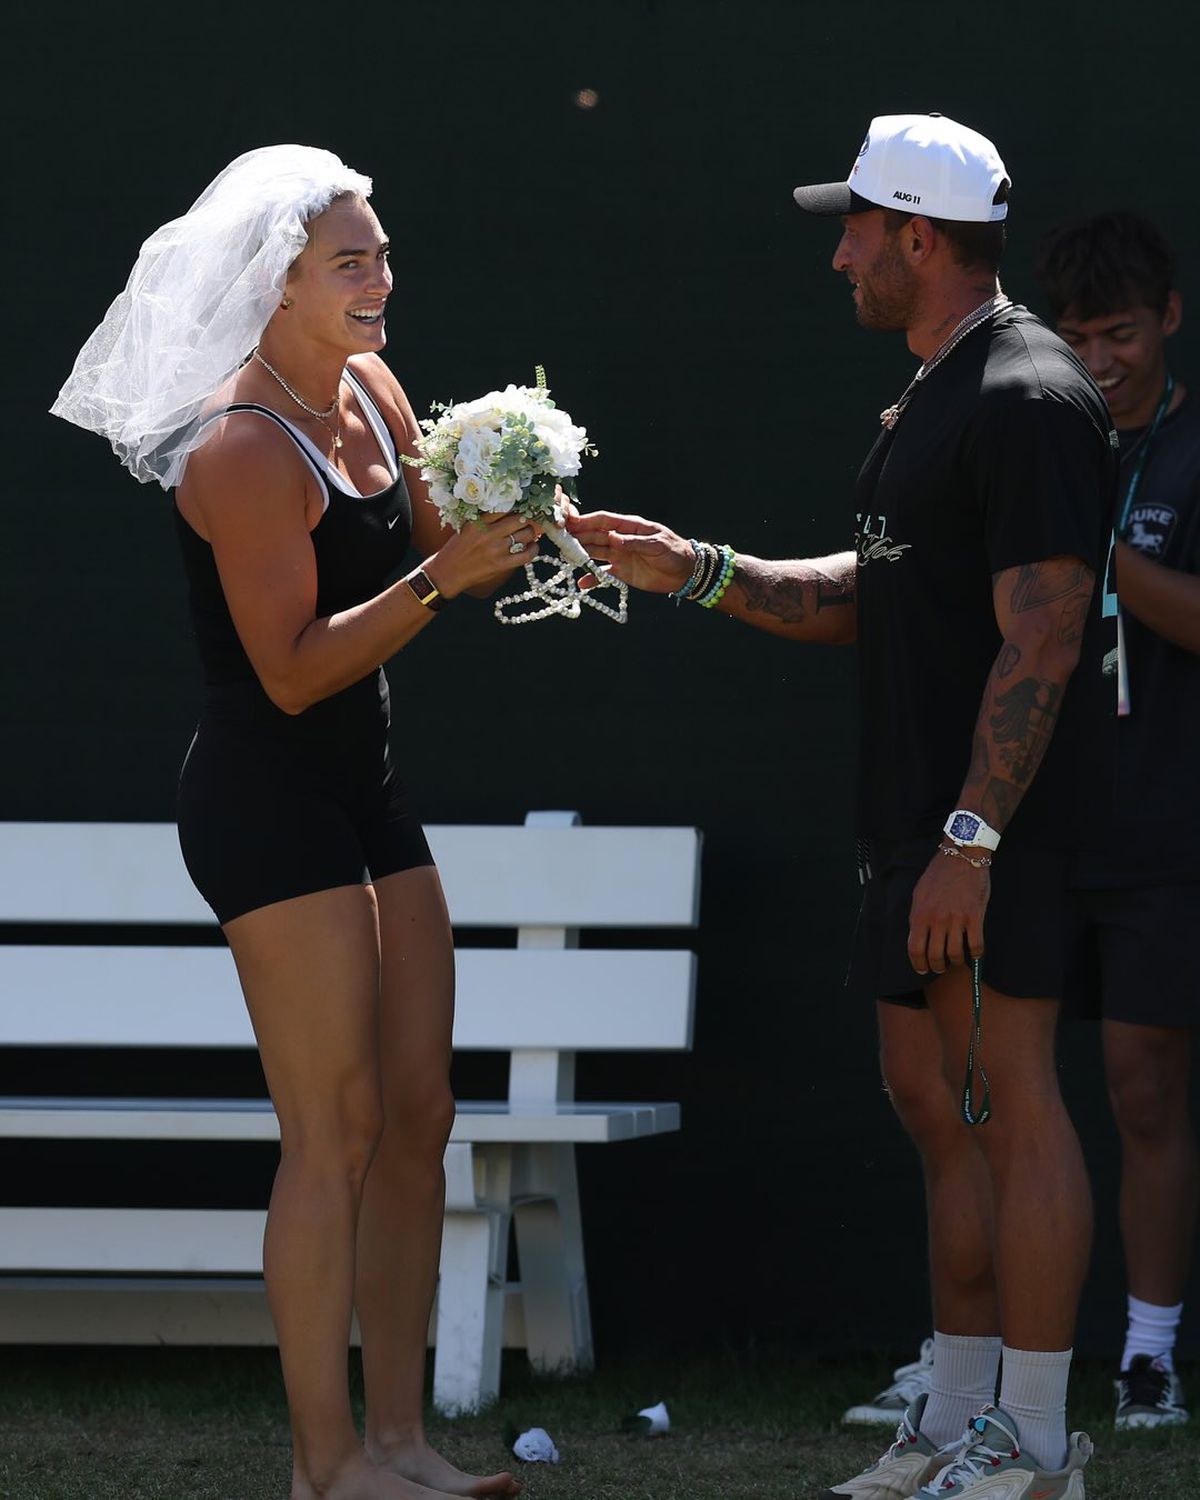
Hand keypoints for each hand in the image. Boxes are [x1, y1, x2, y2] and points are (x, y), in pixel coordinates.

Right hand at [425, 512, 541, 597]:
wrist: (447, 572)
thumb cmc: (456, 549)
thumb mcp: (466, 528)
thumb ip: (484, 520)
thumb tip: (508, 513)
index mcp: (478, 522)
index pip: (504, 508)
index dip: (515, 508)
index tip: (519, 509)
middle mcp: (488, 534)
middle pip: (519, 520)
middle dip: (526, 520)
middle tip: (526, 522)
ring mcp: (496, 550)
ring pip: (525, 535)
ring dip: (530, 533)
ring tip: (529, 534)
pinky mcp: (501, 565)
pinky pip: (525, 555)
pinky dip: (533, 550)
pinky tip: (533, 547)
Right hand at [565, 509, 695, 594]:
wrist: (686, 573)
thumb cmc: (675, 552)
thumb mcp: (657, 544)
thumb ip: (635, 542)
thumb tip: (614, 538)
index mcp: (630, 527)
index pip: (604, 521)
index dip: (587, 520)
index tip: (570, 521)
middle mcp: (621, 540)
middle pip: (595, 536)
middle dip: (578, 536)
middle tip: (561, 540)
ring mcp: (620, 556)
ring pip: (595, 552)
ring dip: (581, 554)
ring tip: (566, 557)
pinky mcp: (622, 572)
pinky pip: (603, 574)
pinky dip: (592, 578)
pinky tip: (581, 583)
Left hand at [907, 846, 988, 976]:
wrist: (962, 857)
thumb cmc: (939, 874)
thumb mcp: (919, 893)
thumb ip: (917, 915)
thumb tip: (916, 935)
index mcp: (920, 914)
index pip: (915, 949)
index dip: (918, 964)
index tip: (922, 969)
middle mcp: (937, 920)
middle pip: (935, 956)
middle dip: (937, 967)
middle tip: (940, 967)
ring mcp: (956, 919)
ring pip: (955, 954)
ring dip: (955, 962)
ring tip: (956, 960)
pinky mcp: (975, 917)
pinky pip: (976, 945)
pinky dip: (975, 954)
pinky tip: (974, 953)